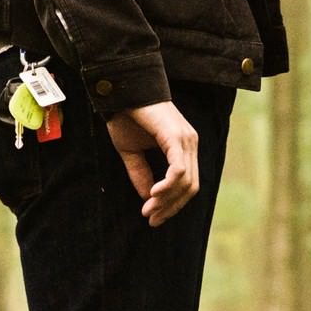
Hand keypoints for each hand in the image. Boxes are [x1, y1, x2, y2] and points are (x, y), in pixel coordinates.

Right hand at [105, 101, 198, 227]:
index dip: (172, 205)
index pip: (187, 185)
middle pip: (190, 188)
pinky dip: (167, 187)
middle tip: (151, 220)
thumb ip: (141, 174)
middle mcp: (190, 143)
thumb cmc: (125, 116)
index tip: (154, 218)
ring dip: (166, 201)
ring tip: (148, 210)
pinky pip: (179, 171)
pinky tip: (153, 195)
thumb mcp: (131, 152)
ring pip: (186, 183)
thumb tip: (148, 198)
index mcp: (183, 147)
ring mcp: (186, 140)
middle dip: (170, 207)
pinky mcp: (177, 137)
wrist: (120, 90)